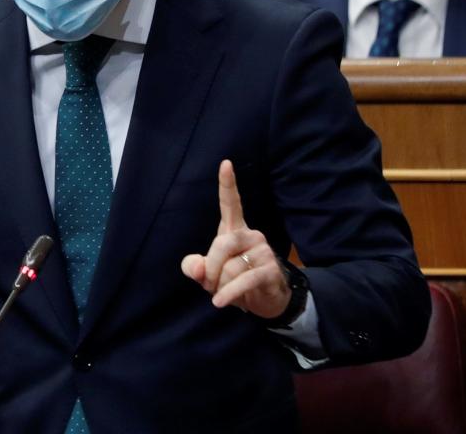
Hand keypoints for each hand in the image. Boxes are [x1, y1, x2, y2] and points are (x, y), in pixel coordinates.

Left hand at [179, 159, 290, 319]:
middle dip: (209, 268)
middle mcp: (251, 235)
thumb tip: (195, 268)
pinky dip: (229, 293)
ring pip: (230, 267)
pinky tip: (220, 302)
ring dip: (220, 286)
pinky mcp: (270, 269)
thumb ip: (195, 268)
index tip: (226, 163)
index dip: (227, 184)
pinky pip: (244, 280)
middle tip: (208, 284)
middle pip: (221, 244)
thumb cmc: (234, 281)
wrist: (265, 300)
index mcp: (234, 230)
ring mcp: (263, 251)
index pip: (231, 203)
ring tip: (223, 293)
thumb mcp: (209, 275)